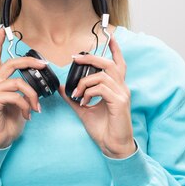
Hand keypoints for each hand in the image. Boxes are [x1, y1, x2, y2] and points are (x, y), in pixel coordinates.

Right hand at [0, 27, 43, 148]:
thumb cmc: (8, 122)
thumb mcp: (20, 103)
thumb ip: (24, 90)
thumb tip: (38, 83)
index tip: (3, 29)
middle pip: (11, 63)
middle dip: (29, 61)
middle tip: (44, 65)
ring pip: (18, 82)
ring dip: (32, 95)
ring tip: (35, 108)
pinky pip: (15, 95)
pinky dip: (26, 105)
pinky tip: (27, 115)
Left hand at [58, 36, 135, 158]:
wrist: (113, 146)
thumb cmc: (103, 129)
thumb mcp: (84, 110)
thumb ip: (74, 97)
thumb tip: (62, 87)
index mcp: (116, 88)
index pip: (119, 64)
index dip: (115, 50)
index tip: (110, 38)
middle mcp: (122, 88)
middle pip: (109, 64)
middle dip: (91, 58)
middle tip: (75, 58)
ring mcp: (122, 94)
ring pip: (102, 75)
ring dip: (84, 82)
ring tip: (77, 94)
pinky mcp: (120, 102)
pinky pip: (101, 88)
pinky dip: (88, 92)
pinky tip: (84, 103)